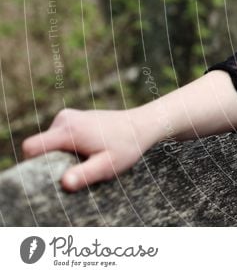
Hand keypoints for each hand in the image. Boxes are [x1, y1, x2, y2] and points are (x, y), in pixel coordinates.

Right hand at [21, 107, 155, 191]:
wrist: (142, 125)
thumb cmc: (126, 146)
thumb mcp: (108, 165)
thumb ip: (85, 174)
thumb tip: (64, 183)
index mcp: (69, 130)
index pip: (31, 147)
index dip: (34, 164)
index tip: (52, 173)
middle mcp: (64, 119)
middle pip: (40, 147)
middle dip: (52, 161)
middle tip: (79, 166)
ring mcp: (67, 116)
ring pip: (49, 143)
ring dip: (61, 154)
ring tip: (87, 156)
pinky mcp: (71, 118)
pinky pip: (58, 138)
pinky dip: (67, 147)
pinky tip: (89, 149)